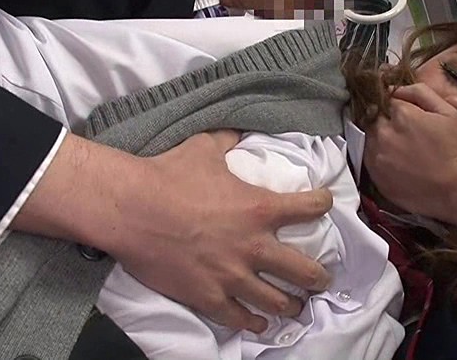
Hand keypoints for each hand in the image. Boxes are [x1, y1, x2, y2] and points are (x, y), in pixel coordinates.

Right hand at [103, 131, 332, 332]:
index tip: (325, 205)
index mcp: (260, 208)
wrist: (131, 209)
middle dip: (318, 277)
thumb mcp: (204, 147)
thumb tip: (237, 132)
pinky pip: (240, 319)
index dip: (322, 204)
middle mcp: (254, 246)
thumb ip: (229, 141)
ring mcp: (232, 276)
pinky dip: (253, 323)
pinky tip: (259, 324)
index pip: (309, 207)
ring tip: (296, 306)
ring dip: (292, 305)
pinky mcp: (208, 296)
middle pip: (305, 271)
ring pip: (277, 302)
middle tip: (321, 279)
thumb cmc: (168, 174)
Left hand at [364, 84, 456, 229]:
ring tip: (399, 147)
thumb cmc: (456, 149)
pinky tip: (394, 161)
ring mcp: (375, 156)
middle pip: (372, 118)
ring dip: (378, 138)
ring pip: (367, 138)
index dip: (394, 104)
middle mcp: (382, 134)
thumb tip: (396, 88)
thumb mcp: (447, 112)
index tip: (402, 111)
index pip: (385, 99)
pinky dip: (377, 156)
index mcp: (400, 115)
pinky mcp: (374, 176)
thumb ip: (420, 93)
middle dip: (383, 120)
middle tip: (402, 130)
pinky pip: (367, 159)